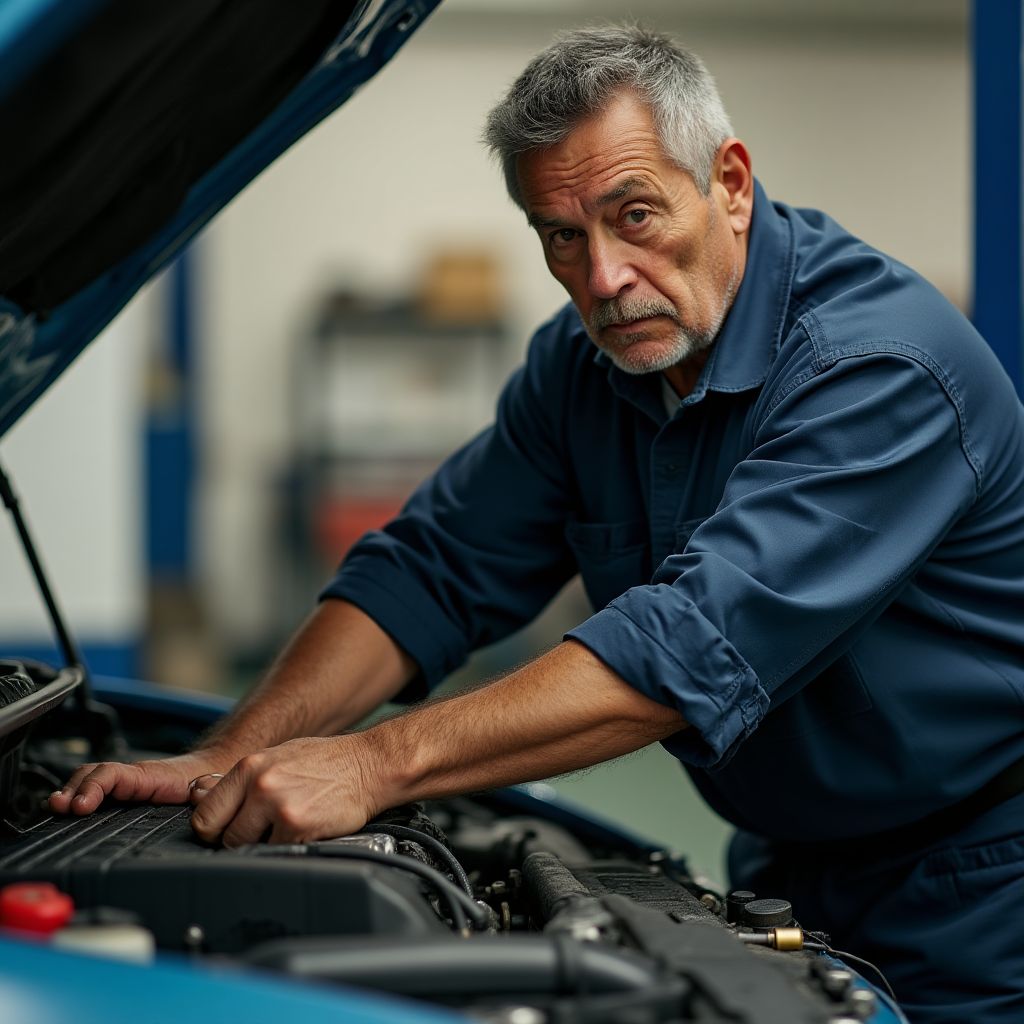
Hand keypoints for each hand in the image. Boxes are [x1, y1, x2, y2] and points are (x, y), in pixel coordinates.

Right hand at [48, 748, 238, 816]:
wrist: (218, 771)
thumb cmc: (209, 784)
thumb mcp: (202, 794)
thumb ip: (197, 801)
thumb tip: (197, 804)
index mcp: (150, 775)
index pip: (113, 774)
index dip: (94, 788)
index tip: (80, 806)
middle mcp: (134, 776)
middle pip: (94, 774)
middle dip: (73, 790)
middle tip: (60, 808)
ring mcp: (128, 782)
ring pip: (92, 778)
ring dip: (71, 791)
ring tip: (56, 807)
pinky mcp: (127, 791)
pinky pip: (97, 786)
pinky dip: (79, 794)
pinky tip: (68, 808)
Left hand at [190, 735, 384, 847]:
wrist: (369, 765)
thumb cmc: (326, 762)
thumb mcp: (278, 757)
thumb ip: (240, 780)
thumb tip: (199, 797)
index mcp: (250, 766)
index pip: (205, 814)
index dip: (214, 829)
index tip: (224, 831)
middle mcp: (261, 784)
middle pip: (224, 836)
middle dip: (239, 839)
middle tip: (262, 830)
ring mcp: (279, 806)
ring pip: (248, 849)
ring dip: (264, 845)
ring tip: (287, 826)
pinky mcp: (298, 827)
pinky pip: (277, 853)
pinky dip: (289, 847)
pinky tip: (305, 828)